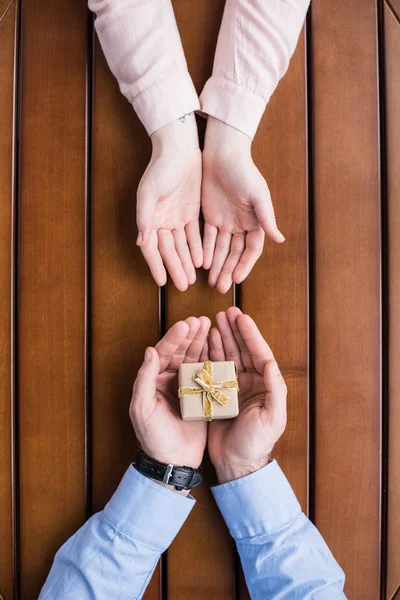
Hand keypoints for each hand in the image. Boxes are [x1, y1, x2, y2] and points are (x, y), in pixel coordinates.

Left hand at [129, 316, 209, 492]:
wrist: (173, 461)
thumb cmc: (153, 436)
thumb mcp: (142, 408)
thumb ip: (144, 379)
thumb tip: (149, 350)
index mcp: (153, 381)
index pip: (163, 353)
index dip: (174, 338)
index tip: (185, 324)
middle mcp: (168, 380)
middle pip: (179, 352)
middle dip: (190, 335)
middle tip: (201, 319)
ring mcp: (185, 387)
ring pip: (193, 359)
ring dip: (200, 342)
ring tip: (209, 325)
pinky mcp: (199, 396)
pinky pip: (205, 373)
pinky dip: (211, 359)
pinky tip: (218, 346)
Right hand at [136, 115, 202, 290]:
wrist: (179, 149)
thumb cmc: (160, 168)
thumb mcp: (150, 191)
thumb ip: (144, 216)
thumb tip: (140, 240)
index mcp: (149, 218)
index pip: (151, 248)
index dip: (156, 265)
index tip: (162, 282)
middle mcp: (161, 221)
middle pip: (168, 251)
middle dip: (175, 268)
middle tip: (182, 287)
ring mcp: (177, 217)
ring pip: (182, 246)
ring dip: (186, 262)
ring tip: (192, 280)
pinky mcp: (191, 212)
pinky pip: (194, 235)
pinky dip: (197, 248)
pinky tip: (201, 262)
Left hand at [202, 117, 284, 293]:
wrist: (223, 153)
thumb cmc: (244, 172)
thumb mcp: (257, 194)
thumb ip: (266, 218)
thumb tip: (280, 239)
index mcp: (256, 222)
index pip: (251, 250)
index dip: (245, 265)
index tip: (237, 280)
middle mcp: (242, 225)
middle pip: (234, 253)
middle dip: (228, 271)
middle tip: (220, 288)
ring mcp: (225, 221)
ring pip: (220, 249)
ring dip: (216, 265)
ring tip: (211, 282)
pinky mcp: (210, 216)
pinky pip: (206, 237)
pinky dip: (204, 250)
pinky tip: (201, 264)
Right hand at [208, 307, 286, 483]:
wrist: (237, 464)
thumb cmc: (257, 443)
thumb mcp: (272, 418)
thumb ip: (275, 390)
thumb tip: (271, 362)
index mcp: (265, 385)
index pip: (259, 354)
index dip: (250, 335)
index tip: (242, 318)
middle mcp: (250, 383)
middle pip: (242, 350)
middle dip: (235, 330)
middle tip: (226, 312)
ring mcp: (233, 387)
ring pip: (228, 356)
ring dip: (222, 338)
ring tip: (214, 321)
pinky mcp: (217, 394)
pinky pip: (214, 370)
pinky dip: (210, 355)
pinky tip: (205, 342)